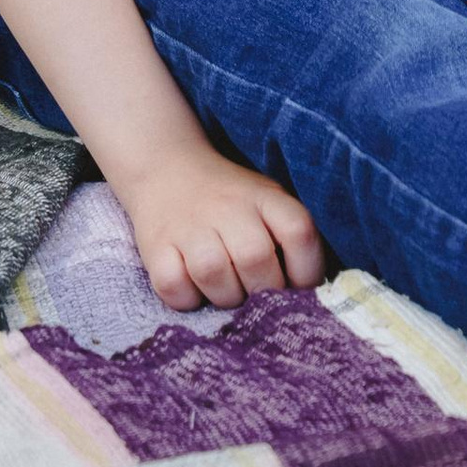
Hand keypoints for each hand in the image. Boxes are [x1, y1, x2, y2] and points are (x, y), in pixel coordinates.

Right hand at [117, 139, 325, 309]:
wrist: (167, 169)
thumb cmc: (229, 201)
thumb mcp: (266, 203)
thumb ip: (288, 238)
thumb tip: (310, 295)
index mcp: (264, 197)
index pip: (299, 231)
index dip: (308, 270)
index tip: (300, 287)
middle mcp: (228, 207)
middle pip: (256, 259)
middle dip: (263, 291)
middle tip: (257, 294)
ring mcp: (189, 225)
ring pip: (214, 275)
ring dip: (225, 296)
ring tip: (227, 290)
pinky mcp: (155, 245)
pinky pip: (173, 286)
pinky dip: (185, 298)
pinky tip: (193, 287)